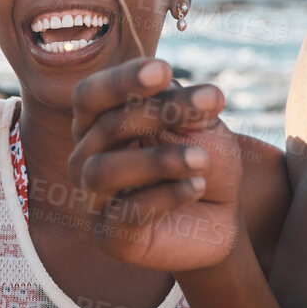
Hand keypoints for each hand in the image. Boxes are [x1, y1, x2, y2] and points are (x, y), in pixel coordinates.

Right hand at [69, 57, 241, 272]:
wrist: (220, 216)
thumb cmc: (201, 161)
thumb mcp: (201, 126)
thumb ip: (188, 108)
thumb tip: (196, 93)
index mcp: (98, 123)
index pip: (91, 94)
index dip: (123, 81)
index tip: (164, 71)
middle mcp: (86, 158)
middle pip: (104, 127)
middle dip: (157, 114)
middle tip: (206, 106)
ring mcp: (94, 200)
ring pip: (104, 171)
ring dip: (158, 160)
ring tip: (201, 158)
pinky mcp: (110, 236)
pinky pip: (127, 213)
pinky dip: (166, 196)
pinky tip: (196, 187)